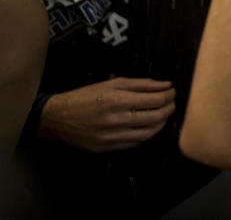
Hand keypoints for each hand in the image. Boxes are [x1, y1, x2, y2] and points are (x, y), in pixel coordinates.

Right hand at [39, 77, 174, 151]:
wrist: (57, 117)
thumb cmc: (85, 97)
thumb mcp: (113, 83)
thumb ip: (142, 84)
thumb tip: (166, 85)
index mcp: (116, 100)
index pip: (154, 100)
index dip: (168, 96)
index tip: (172, 92)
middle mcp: (114, 120)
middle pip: (154, 118)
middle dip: (168, 110)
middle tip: (171, 104)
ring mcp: (109, 136)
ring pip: (146, 134)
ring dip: (160, 125)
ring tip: (162, 116)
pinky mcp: (105, 147)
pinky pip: (133, 144)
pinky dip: (144, 135)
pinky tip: (146, 127)